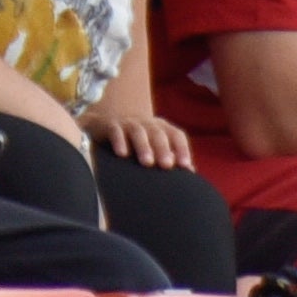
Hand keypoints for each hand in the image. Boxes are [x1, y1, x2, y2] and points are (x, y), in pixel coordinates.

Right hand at [79, 108, 194, 168]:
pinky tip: (122, 154)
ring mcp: (128, 123)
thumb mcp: (153, 147)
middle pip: (158, 134)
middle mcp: (147, 124)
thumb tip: (191, 172)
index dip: (182, 149)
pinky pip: (116, 130)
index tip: (186, 167)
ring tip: (147, 162)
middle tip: (167, 165)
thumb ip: (170, 157)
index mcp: (161, 128)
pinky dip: (119, 140)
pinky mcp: (111, 125)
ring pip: (138, 132)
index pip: (176, 135)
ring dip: (144, 146)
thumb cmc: (136, 143)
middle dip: (163, 149)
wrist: (106, 123)